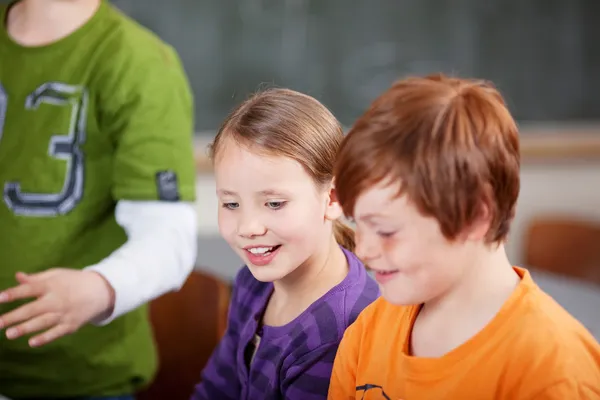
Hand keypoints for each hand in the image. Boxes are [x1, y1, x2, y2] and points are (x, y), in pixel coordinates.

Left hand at [0, 268, 115, 346]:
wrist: (101, 291)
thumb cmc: (74, 281)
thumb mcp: (57, 275)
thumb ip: (36, 278)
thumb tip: (17, 277)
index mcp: (52, 285)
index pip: (30, 289)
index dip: (14, 293)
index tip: (0, 298)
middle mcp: (57, 300)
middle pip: (33, 309)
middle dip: (14, 316)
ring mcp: (64, 313)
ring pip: (42, 322)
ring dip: (25, 328)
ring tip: (9, 334)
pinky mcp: (71, 325)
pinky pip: (56, 333)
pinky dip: (45, 338)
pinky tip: (32, 342)